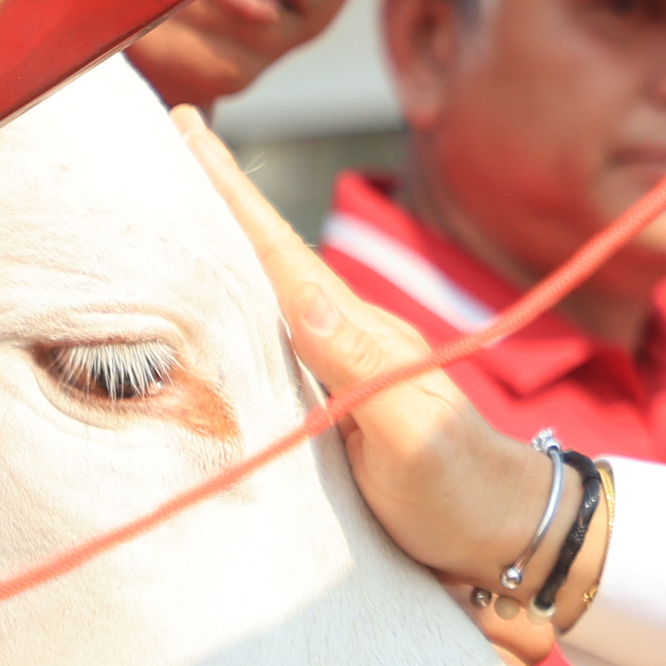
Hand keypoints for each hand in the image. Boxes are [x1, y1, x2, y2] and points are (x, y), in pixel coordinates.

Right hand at [180, 110, 572, 657]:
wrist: (506, 536)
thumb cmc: (460, 491)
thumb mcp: (413, 433)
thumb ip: (363, 368)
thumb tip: (304, 297)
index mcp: (355, 333)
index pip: (278, 253)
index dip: (228, 194)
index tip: (184, 130)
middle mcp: (340, 339)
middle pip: (261, 257)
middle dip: (209, 199)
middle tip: (159, 135)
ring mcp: (334, 369)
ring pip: (260, 294)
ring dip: (214, 245)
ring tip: (163, 198)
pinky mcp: (327, 404)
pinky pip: (264, 341)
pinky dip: (229, 307)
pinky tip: (204, 300)